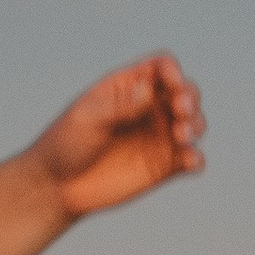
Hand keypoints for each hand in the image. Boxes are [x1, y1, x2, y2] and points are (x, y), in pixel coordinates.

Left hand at [30, 54, 205, 222]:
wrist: (57, 187)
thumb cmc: (66, 144)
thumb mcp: (88, 118)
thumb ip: (120, 105)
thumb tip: (148, 90)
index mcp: (130, 87)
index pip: (162, 68)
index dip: (172, 71)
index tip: (172, 84)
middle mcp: (149, 108)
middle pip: (185, 92)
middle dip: (190, 98)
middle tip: (181, 111)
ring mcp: (158, 137)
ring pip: (193, 123)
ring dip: (196, 125)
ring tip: (181, 135)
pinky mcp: (163, 167)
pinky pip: (190, 160)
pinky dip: (196, 159)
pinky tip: (190, 161)